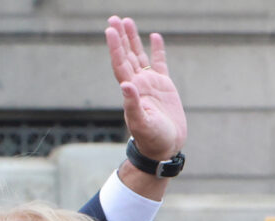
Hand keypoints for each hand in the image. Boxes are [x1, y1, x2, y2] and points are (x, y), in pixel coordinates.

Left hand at [105, 16, 186, 160]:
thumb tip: (126, 85)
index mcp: (131, 91)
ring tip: (127, 21)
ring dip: (133, 39)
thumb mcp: (141, 123)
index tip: (110, 31)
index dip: (115, 48)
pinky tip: (154, 37)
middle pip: (126, 55)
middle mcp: (137, 84)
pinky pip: (159, 63)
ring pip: (139, 56)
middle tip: (113, 19)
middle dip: (120, 38)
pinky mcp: (164, 86)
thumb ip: (132, 105)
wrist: (164, 148)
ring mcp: (150, 84)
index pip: (120, 64)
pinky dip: (157, 50)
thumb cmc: (151, 140)